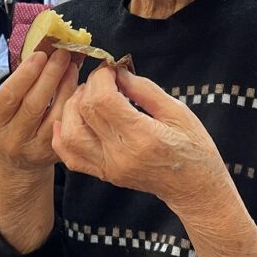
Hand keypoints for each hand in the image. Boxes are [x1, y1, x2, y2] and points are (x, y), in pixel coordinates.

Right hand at [0, 50, 78, 174]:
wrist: (18, 163)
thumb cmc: (12, 124)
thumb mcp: (5, 109)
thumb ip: (19, 85)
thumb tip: (43, 52)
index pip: (9, 95)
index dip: (26, 74)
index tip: (40, 55)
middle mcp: (13, 137)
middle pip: (34, 104)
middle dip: (50, 75)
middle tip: (62, 54)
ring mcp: (36, 148)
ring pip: (55, 113)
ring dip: (65, 86)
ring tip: (71, 66)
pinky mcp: (55, 151)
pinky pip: (67, 123)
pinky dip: (73, 101)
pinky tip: (77, 86)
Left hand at [53, 67, 228, 214]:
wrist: (193, 187)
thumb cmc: (193, 147)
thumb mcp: (178, 111)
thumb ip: (144, 89)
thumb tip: (118, 72)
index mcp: (143, 137)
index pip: (103, 100)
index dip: (101, 78)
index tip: (111, 69)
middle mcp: (121, 155)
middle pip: (84, 112)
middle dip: (89, 86)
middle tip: (103, 79)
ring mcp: (108, 167)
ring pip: (69, 134)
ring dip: (72, 108)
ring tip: (89, 97)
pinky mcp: (103, 174)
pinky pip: (69, 156)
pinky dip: (63, 135)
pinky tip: (73, 119)